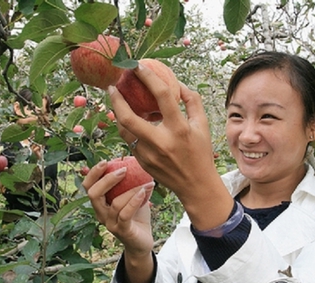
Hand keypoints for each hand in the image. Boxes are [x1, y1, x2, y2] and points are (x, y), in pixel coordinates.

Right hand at [81, 160, 154, 256]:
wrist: (142, 241)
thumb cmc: (135, 216)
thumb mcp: (130, 196)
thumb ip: (126, 182)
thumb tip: (129, 160)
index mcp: (100, 203)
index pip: (87, 186)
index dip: (93, 173)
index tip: (106, 161)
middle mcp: (101, 214)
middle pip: (93, 194)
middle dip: (106, 179)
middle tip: (124, 169)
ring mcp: (110, 223)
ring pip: (114, 203)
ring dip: (131, 189)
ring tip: (146, 183)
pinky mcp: (122, 231)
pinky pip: (125, 214)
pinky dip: (135, 201)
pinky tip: (144, 191)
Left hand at [108, 63, 232, 228]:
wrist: (195, 185)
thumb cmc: (200, 152)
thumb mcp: (203, 125)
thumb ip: (192, 101)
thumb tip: (177, 83)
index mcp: (179, 129)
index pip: (162, 96)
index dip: (148, 77)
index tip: (138, 66)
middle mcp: (161, 142)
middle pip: (129, 117)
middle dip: (116, 99)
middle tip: (111, 86)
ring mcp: (148, 154)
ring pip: (124, 130)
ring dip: (117, 113)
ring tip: (116, 100)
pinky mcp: (141, 162)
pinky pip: (129, 140)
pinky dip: (127, 128)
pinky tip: (127, 119)